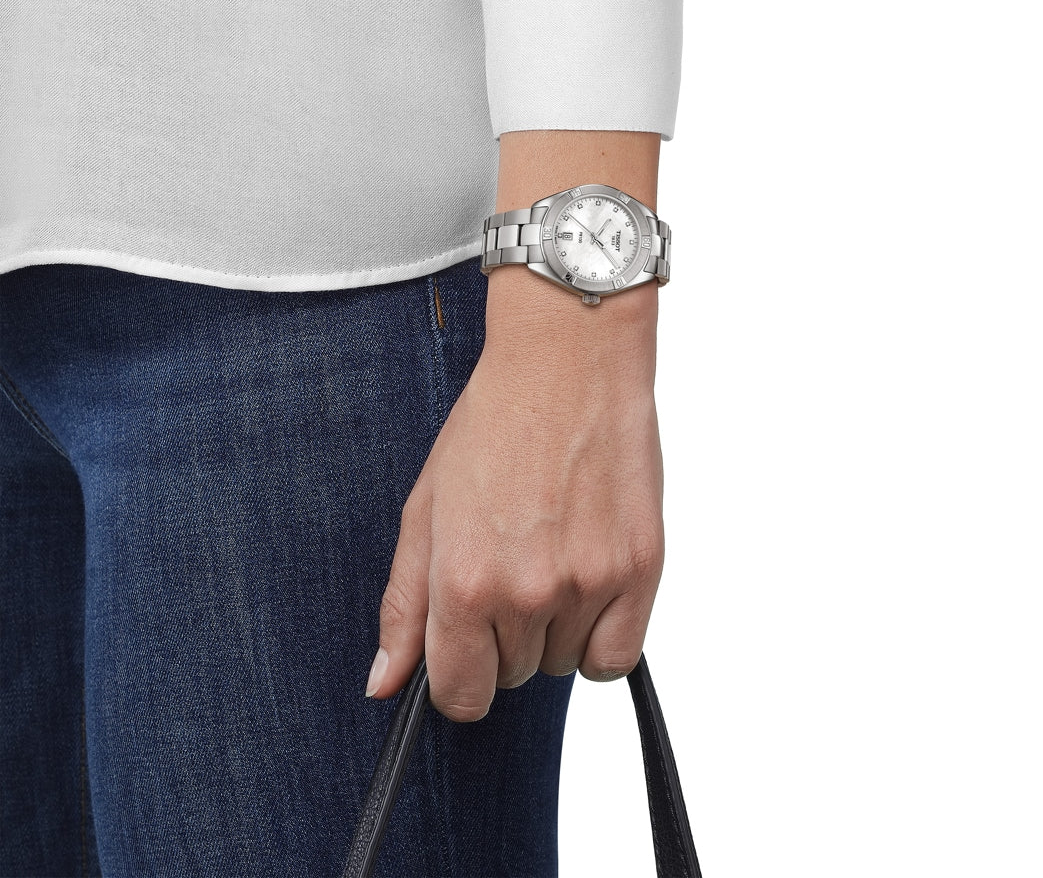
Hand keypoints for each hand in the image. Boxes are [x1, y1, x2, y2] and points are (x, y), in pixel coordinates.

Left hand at [366, 314, 664, 720]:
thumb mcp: (427, 509)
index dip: (458, 675)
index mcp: (463, 582)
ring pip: (563, 664)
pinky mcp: (641, 569)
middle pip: (514, 677)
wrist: (567, 363)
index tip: (466, 645)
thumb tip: (386, 686)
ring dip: (554, 630)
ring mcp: (590, 583)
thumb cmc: (493, 425)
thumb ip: (404, 605)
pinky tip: (588, 585)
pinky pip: (615, 658)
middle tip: (511, 565)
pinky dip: (601, 637)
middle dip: (505, 637)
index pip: (460, 695)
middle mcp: (527, 593)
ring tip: (552, 555)